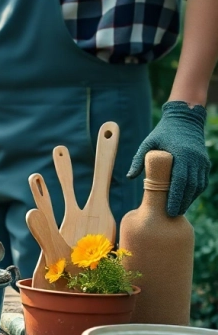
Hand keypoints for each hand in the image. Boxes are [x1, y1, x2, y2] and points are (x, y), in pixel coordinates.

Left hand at [127, 101, 209, 216]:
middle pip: (190, 187)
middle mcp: (195, 160)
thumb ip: (139, 159)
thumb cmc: (163, 132)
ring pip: (198, 186)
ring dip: (189, 199)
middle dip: (182, 203)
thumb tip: (129, 177)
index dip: (175, 197)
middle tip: (172, 215)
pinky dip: (194, 192)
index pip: (180, 181)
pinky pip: (201, 181)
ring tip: (178, 210)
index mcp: (181, 155)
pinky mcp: (204, 163)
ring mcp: (202, 162)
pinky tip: (185, 199)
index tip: (169, 210)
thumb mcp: (148, 143)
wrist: (185, 119)